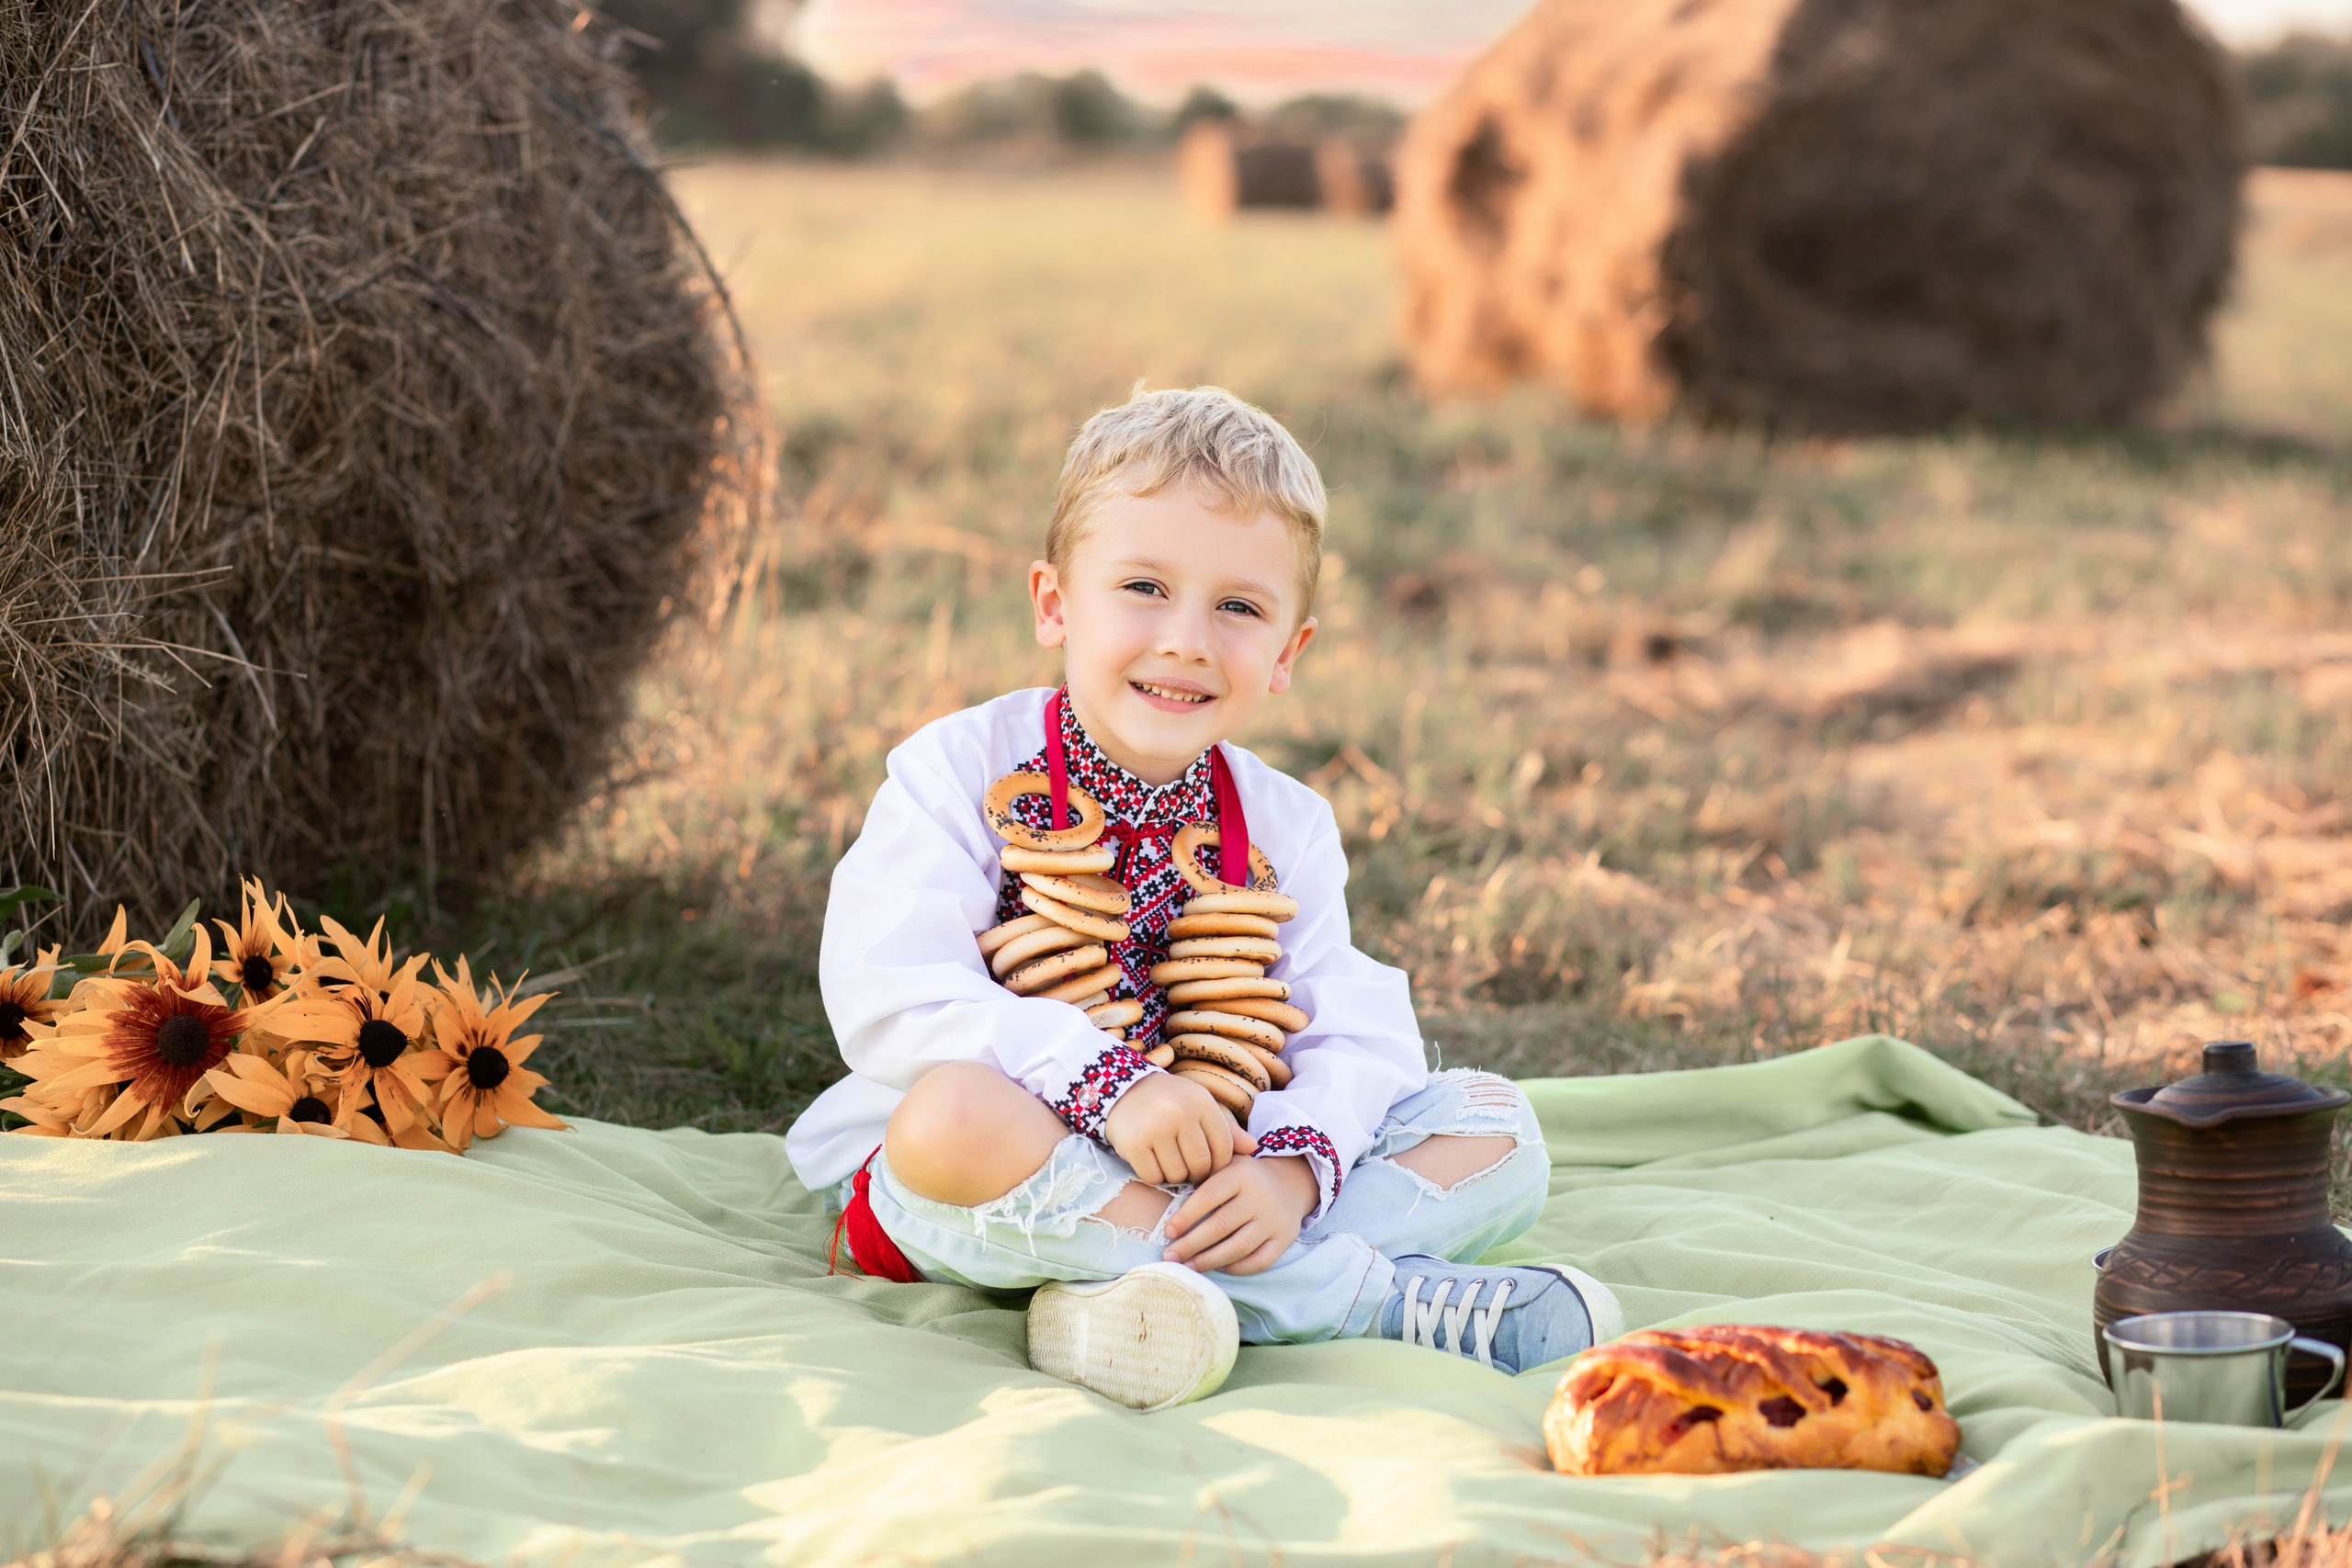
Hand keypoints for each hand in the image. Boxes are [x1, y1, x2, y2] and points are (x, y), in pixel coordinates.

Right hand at [1104, 1072, 1254, 1185]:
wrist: (1123, 1089)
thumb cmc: (1169, 1101)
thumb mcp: (1199, 1105)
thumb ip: (1226, 1129)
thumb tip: (1254, 1148)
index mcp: (1201, 1102)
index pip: (1224, 1148)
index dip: (1219, 1164)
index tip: (1209, 1165)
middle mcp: (1180, 1113)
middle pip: (1201, 1165)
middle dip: (1197, 1174)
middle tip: (1188, 1168)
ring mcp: (1155, 1128)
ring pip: (1177, 1175)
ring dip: (1175, 1175)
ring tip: (1169, 1160)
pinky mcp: (1133, 1144)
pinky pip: (1154, 1177)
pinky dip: (1155, 1176)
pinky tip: (1152, 1161)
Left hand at [1162, 1153, 1317, 1275]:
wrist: (1289, 1183)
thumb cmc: (1244, 1176)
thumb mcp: (1226, 1162)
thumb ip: (1202, 1170)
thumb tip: (1166, 1188)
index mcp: (1241, 1174)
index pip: (1208, 1196)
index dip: (1186, 1216)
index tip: (1168, 1232)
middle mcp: (1260, 1197)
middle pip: (1221, 1226)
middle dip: (1191, 1245)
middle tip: (1169, 1256)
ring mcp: (1273, 1220)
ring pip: (1238, 1248)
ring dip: (1209, 1261)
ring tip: (1187, 1267)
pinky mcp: (1284, 1239)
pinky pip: (1259, 1261)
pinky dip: (1236, 1269)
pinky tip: (1218, 1268)